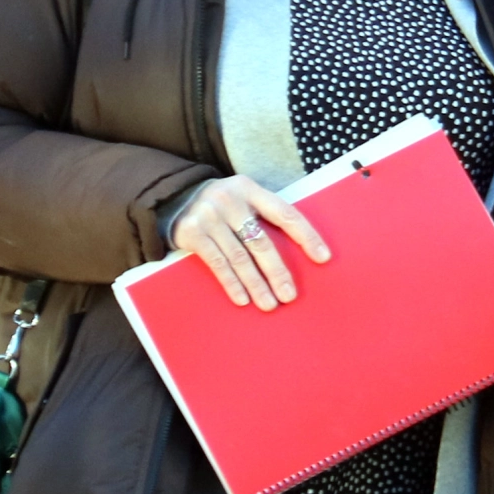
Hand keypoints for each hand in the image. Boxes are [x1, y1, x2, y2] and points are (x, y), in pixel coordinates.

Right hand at [167, 176, 328, 310]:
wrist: (170, 199)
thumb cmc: (218, 206)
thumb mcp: (240, 200)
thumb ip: (260, 216)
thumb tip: (294, 254)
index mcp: (249, 189)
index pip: (285, 213)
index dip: (306, 236)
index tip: (323, 257)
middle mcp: (229, 199)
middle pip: (261, 242)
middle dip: (277, 272)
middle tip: (289, 295)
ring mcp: (209, 216)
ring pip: (240, 257)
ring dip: (256, 284)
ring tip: (269, 304)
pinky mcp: (192, 232)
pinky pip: (217, 263)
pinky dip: (232, 283)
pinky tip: (243, 299)